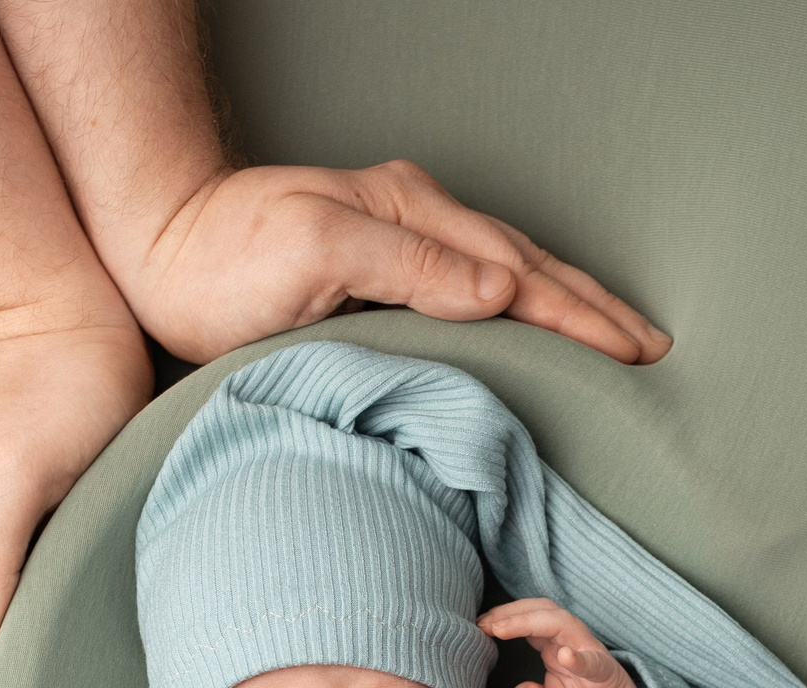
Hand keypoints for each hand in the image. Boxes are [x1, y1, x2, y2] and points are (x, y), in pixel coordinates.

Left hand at [123, 161, 671, 366]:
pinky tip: (534, 336)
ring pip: (508, 277)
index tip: (632, 354)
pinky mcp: (380, 273)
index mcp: (412, 213)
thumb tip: (499, 289)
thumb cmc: (217, 259)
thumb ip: (407, 264)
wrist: (153, 248)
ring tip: (616, 341)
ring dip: (567, 310)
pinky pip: (475, 292)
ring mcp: (400, 242)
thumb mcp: (312, 252)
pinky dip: (521, 315)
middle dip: (594, 309)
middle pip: (528, 267)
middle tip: (652, 349)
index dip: (580, 318)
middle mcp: (415, 221)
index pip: (518, 274)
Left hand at [480, 599, 687, 687]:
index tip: (477, 625)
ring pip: (564, 624)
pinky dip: (578, 658)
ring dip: (530, 622)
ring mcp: (591, 655)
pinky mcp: (608, 675)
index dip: (503, 617)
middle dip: (511, 612)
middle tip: (484, 623)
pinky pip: (593, 662)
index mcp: (556, 647)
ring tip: (503, 629)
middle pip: (543, 611)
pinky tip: (563, 656)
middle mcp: (573, 643)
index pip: (529, 618)